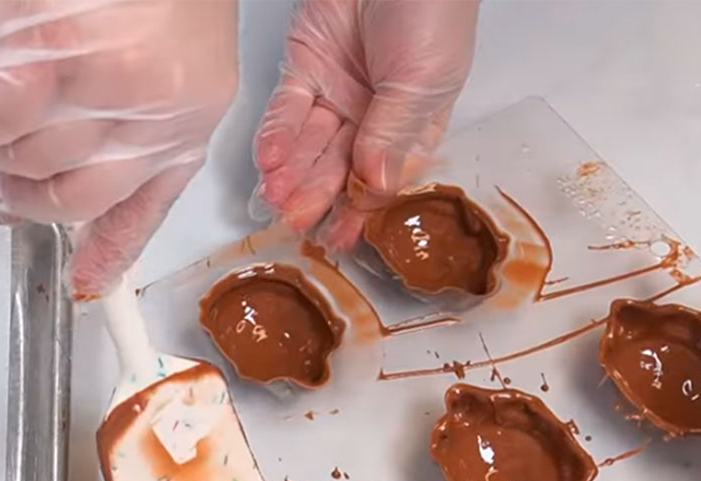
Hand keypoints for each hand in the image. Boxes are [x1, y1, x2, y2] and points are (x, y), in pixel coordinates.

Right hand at [0, 0, 238, 297]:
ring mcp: (117, 95)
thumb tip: (88, 221)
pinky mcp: (67, 57)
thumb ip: (136, 150)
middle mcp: (160, 125)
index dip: (110, 256)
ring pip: (30, 161)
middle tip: (13, 154)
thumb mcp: (175, 80)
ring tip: (7, 100)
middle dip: (29, 183)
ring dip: (2, 142)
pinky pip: (0, 118)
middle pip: (70, 199)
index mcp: (187, 132)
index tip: (90, 285)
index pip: (143, 216)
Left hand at [251, 0, 478, 250]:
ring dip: (292, 173)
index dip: (359, 210)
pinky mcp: (304, 68)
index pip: (380, 179)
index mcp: (410, 128)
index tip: (339, 238)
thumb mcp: (423, 82)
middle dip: (317, 197)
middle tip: (297, 222)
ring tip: (276, 197)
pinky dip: (276, 135)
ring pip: (309, 145)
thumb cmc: (432, 10)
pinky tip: (269, 160)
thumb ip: (393, 135)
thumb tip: (376, 189)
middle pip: (339, 168)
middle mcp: (371, 118)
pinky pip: (286, 109)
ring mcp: (336, 94)